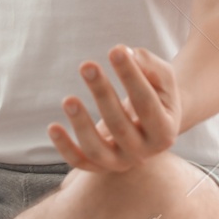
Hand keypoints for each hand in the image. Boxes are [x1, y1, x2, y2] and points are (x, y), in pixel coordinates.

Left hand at [48, 45, 180, 172]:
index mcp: (165, 132)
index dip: (131, 77)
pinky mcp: (99, 166)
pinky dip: (64, 147)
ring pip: (97, 150)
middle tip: (87, 65)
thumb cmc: (156, 93)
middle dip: (102, 93)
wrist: (152, 122)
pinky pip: (79, 162)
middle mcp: (144, 153)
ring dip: (81, 124)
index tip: (115, 51)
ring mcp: (121, 163)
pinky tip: (52, 127)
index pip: (146, 103)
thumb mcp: (162, 78)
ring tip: (68, 99)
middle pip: (120, 126)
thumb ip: (149, 65)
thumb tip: (126, 54)